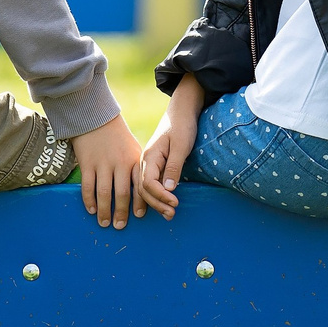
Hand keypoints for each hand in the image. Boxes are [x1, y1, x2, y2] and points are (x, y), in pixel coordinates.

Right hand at [70, 114, 145, 228]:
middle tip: (120, 226)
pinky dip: (89, 200)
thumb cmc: (118, 138)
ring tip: (105, 223)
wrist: (96, 118)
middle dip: (121, 212)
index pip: (140, 186)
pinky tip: (91, 210)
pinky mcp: (87, 163)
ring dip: (104, 211)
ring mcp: (103, 164)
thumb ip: (138, 169)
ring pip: (104, 193)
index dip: (140, 202)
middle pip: (122, 193)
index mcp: (135, 160)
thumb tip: (144, 190)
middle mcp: (120, 163)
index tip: (140, 216)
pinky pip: (88, 187)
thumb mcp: (134, 150)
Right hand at [136, 75, 203, 218]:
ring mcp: (148, 164)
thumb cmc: (182, 126)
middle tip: (172, 215)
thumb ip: (174, 166)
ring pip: (145, 189)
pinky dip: (155, 196)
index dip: (160, 196)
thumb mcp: (181, 146)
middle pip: (144, 189)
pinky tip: (162, 204)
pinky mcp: (155, 165)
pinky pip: (150, 184)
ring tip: (169, 214)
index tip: (175, 203)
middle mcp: (145, 162)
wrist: (182, 111)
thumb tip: (169, 189)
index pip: (148, 183)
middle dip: (157, 204)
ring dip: (156, 203)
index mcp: (150, 156)